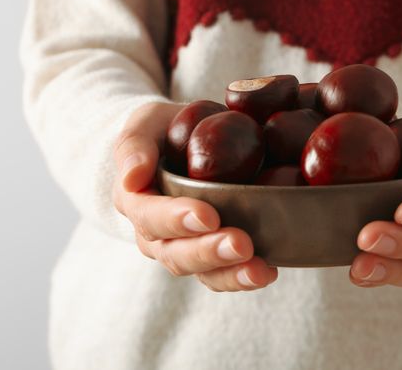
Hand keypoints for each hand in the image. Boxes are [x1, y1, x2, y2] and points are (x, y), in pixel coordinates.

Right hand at [112, 102, 277, 290]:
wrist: (185, 144)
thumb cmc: (163, 132)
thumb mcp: (146, 124)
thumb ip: (134, 146)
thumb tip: (132, 177)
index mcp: (136, 201)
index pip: (149, 217)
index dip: (176, 219)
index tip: (208, 215)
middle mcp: (156, 234)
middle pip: (176, 254)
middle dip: (209, 251)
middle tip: (241, 244)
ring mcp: (185, 249)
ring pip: (203, 272)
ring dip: (231, 273)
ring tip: (259, 271)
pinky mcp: (213, 255)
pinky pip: (225, 275)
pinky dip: (245, 277)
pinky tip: (269, 271)